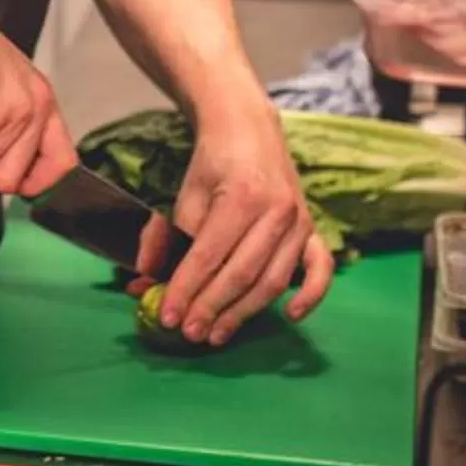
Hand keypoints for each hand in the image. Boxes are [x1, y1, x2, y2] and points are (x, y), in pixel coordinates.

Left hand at [140, 106, 334, 345]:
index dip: (186, 289)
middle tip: (188, 333)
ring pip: (273, 280)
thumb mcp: (185, 194)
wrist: (250, 130)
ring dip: (244, 312)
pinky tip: (291, 314)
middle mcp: (277, 211)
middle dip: (211, 308)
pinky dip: (311, 295)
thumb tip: (144, 280)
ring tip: (216, 335)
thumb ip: (166, 237)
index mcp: (242, 197)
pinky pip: (320, 268)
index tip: (168, 315)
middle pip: (242, 274)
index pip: (209, 255)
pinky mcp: (313, 229)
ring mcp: (300, 222)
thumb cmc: (214, 164)